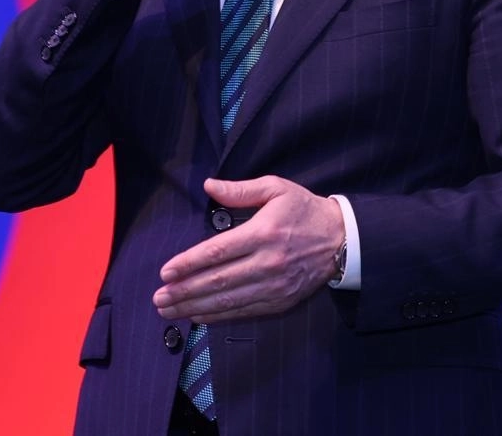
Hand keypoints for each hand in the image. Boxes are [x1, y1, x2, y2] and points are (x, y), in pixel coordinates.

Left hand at [152, 176, 343, 323]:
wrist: (343, 240)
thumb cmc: (304, 210)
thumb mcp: (275, 188)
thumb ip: (239, 190)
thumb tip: (208, 186)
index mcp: (264, 233)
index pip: (219, 252)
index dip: (190, 263)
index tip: (166, 271)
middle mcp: (268, 262)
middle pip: (219, 281)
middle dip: (185, 291)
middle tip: (158, 297)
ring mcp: (275, 285)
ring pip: (229, 300)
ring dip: (195, 307)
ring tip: (169, 309)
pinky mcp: (281, 301)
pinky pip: (245, 311)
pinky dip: (219, 315)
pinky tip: (197, 315)